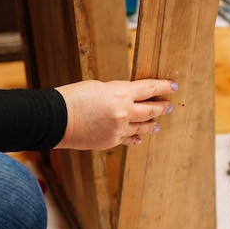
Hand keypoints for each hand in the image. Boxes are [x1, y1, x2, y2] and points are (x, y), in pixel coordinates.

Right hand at [55, 79, 177, 149]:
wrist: (56, 119)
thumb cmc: (74, 97)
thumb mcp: (100, 87)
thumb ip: (118, 93)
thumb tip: (129, 99)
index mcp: (121, 93)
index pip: (150, 88)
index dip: (163, 86)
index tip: (173, 86)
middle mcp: (124, 112)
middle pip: (151, 110)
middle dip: (162, 107)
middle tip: (168, 106)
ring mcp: (119, 129)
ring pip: (143, 127)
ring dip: (151, 124)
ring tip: (157, 123)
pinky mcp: (111, 142)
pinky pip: (128, 139)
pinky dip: (135, 137)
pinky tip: (139, 138)